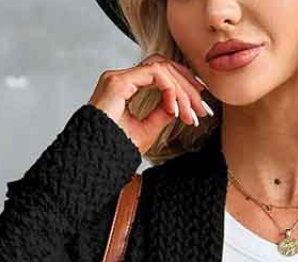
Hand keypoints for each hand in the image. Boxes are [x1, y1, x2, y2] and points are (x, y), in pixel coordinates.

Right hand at [87, 54, 213, 154]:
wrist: (95, 158)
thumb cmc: (114, 149)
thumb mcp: (147, 130)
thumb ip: (162, 114)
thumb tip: (178, 105)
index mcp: (126, 86)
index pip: (161, 74)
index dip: (183, 87)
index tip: (198, 108)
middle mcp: (122, 77)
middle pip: (165, 67)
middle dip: (188, 88)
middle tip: (202, 110)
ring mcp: (119, 77)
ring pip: (162, 68)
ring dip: (182, 90)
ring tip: (190, 114)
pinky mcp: (118, 81)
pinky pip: (154, 74)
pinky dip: (170, 89)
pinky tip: (174, 109)